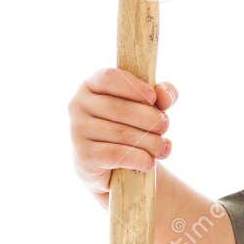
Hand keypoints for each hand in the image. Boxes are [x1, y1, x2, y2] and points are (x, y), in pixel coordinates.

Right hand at [69, 68, 177, 203]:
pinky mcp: (84, 156)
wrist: (112, 165)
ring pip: (122, 134)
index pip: (109, 78)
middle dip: (151, 119)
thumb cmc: (132, 125)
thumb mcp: (149, 106)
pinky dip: (140, 159)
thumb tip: (163, 94)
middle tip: (165, 126)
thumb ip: (162, 94)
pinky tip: (150, 161)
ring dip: (151, 142)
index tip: (153, 98)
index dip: (133, 86)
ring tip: (162, 147)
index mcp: (92, 85)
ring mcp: (78, 131)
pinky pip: (117, 155)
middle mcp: (79, 105)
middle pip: (119, 108)